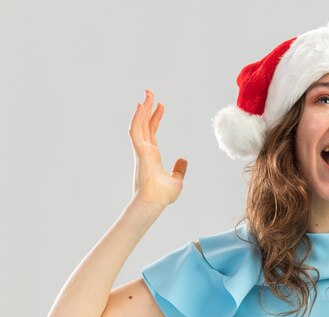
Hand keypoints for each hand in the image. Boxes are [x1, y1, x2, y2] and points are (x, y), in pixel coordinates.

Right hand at [128, 89, 187, 206]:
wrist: (155, 201)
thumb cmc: (162, 195)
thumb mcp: (176, 180)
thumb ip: (179, 169)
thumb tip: (183, 160)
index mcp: (151, 155)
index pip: (152, 132)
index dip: (155, 118)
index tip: (160, 105)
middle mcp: (144, 150)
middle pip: (144, 124)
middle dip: (147, 108)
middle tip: (150, 93)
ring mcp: (140, 149)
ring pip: (139, 124)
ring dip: (142, 109)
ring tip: (147, 94)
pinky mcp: (139, 150)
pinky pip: (136, 130)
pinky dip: (138, 118)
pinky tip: (141, 106)